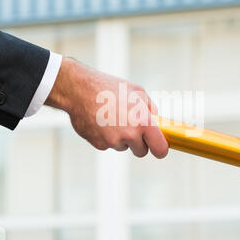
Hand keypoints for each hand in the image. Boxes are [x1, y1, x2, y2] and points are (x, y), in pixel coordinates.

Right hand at [45, 57, 168, 158]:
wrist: (79, 90)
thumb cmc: (109, 88)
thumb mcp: (137, 91)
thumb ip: (150, 108)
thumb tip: (157, 119)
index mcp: (143, 122)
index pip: (160, 148)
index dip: (161, 149)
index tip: (159, 148)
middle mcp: (129, 134)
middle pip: (141, 151)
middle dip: (139, 143)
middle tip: (132, 127)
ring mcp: (113, 141)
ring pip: (123, 147)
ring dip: (121, 138)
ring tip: (112, 118)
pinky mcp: (99, 144)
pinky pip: (108, 145)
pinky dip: (106, 137)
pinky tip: (101, 121)